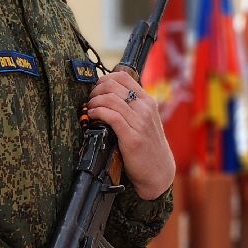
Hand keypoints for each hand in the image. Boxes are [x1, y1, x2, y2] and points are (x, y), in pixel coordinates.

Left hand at [83, 70, 175, 198]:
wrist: (158, 171)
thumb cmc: (148, 146)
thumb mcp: (146, 121)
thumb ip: (133, 107)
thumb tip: (108, 96)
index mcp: (148, 101)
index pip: (123, 76)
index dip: (104, 79)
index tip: (96, 89)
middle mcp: (145, 108)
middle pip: (113, 85)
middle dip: (95, 90)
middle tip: (90, 99)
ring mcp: (140, 122)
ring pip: (110, 99)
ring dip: (94, 101)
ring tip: (89, 109)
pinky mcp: (132, 137)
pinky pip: (111, 116)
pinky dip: (98, 113)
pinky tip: (93, 116)